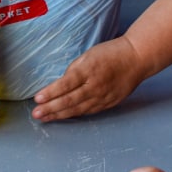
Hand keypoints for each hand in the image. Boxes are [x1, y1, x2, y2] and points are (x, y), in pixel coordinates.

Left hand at [31, 36, 149, 120]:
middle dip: (50, 108)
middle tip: (36, 114)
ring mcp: (102, 97)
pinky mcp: (109, 103)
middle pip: (69, 100)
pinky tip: (63, 117)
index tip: (37, 98)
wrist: (136, 58)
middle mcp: (95, 86)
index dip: (50, 93)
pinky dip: (74, 115)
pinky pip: (88, 111)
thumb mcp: (89, 55)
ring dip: (59, 115)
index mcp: (88, 70)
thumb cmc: (111, 53)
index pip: (65, 84)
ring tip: (45, 118)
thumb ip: (74, 70)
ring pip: (77, 109)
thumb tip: (61, 84)